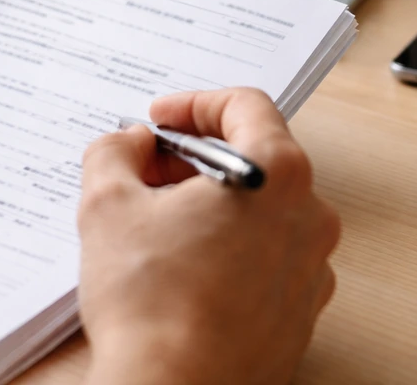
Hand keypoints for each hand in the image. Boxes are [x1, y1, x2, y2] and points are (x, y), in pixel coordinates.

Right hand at [77, 88, 339, 384]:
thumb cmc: (151, 305)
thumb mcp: (107, 203)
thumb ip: (116, 150)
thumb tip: (131, 144)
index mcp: (276, 175)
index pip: (246, 106)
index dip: (193, 104)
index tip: (161, 120)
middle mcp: (309, 218)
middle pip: (255, 157)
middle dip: (194, 157)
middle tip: (145, 170)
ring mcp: (310, 269)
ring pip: (260, 209)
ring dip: (209, 202)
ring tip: (155, 223)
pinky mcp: (298, 312)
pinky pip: (264, 256)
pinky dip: (225, 245)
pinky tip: (178, 267)